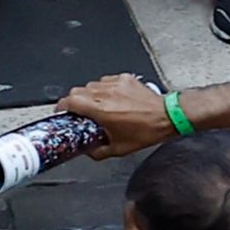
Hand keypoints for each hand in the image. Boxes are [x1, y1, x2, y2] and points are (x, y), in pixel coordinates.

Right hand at [61, 73, 179, 158]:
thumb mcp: (119, 149)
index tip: (62, 111)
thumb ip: (98, 151)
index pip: (71, 101)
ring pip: (92, 84)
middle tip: (79, 111)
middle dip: (74, 101)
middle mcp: (107, 94)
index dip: (62, 106)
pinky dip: (104, 88)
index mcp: (102, 110)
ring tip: (98, 106)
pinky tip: (112, 98)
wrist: (167, 116)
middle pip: (78, 90)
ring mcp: (116, 84)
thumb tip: (88, 151)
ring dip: (90, 94)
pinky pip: (106, 80)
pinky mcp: (125, 78)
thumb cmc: (147, 131)